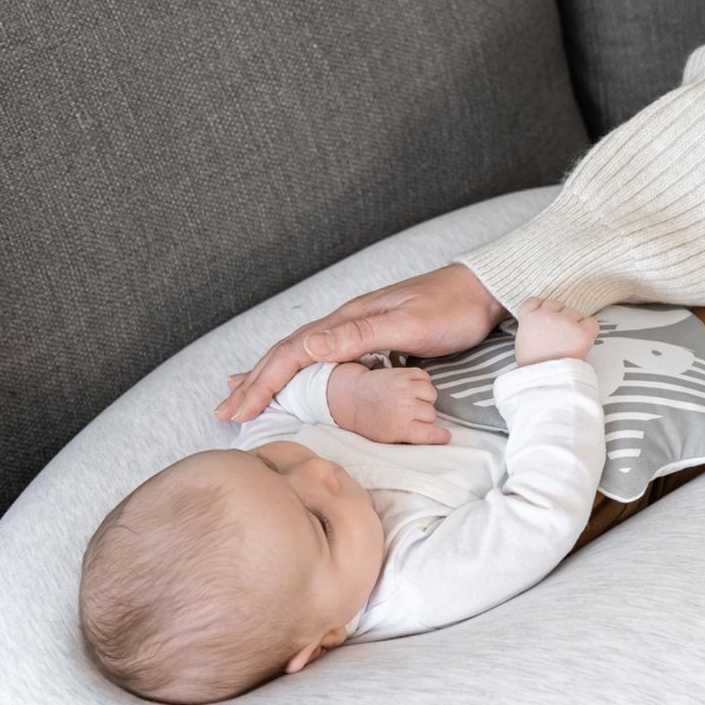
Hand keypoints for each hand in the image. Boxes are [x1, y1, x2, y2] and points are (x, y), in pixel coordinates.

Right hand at [214, 262, 508, 423]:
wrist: (479, 292)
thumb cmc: (450, 311)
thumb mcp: (407, 324)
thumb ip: (360, 334)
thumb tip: (309, 344)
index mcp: (348, 321)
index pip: (293, 353)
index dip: (264, 383)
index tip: (241, 411)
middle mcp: (345, 323)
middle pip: (287, 353)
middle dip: (254, 384)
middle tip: (225, 412)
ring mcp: (356, 329)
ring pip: (299, 355)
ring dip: (268, 377)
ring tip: (242, 396)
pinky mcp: (369, 338)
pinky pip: (319, 358)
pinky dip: (296, 372)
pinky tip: (292, 380)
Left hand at [327, 364, 450, 444]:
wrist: (352, 397)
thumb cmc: (370, 421)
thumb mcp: (388, 438)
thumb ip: (410, 438)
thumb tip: (433, 438)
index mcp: (401, 428)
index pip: (432, 434)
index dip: (441, 436)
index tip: (444, 436)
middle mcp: (405, 408)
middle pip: (432, 414)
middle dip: (426, 417)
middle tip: (414, 416)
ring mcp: (404, 388)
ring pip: (432, 394)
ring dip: (426, 399)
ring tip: (414, 400)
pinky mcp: (402, 373)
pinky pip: (426, 377)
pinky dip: (423, 382)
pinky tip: (413, 388)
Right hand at [513, 297, 598, 364]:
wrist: (545, 384)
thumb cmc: (534, 367)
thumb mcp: (522, 342)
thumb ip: (531, 325)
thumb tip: (543, 320)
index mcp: (528, 317)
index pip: (536, 302)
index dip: (542, 312)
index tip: (545, 325)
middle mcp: (546, 315)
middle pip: (557, 305)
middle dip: (559, 319)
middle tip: (558, 339)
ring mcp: (565, 323)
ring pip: (574, 313)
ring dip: (573, 325)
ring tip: (567, 345)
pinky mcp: (582, 333)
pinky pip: (591, 323)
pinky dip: (589, 332)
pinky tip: (579, 344)